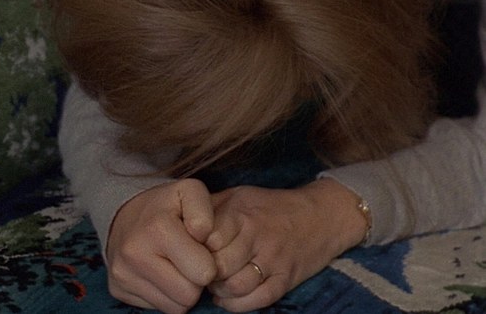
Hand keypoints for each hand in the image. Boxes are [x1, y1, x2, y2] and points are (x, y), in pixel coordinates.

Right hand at [106, 178, 216, 313]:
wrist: (123, 213)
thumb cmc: (165, 206)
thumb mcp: (190, 192)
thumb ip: (206, 212)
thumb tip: (206, 240)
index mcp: (158, 229)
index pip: (204, 272)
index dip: (209, 263)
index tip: (200, 250)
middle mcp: (135, 254)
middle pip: (188, 296)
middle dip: (194, 281)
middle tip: (188, 261)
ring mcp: (123, 274)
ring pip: (174, 308)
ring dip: (180, 291)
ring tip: (175, 267)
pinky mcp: (117, 288)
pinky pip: (156, 308)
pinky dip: (163, 294)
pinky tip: (159, 273)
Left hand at [205, 178, 368, 311]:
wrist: (321, 216)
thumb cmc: (269, 206)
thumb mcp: (237, 195)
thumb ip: (208, 208)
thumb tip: (177, 223)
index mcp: (240, 211)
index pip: (206, 237)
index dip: (193, 249)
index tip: (189, 251)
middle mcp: (257, 234)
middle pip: (218, 265)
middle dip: (204, 272)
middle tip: (199, 271)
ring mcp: (273, 258)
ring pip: (236, 286)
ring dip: (219, 290)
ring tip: (215, 284)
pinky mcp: (286, 279)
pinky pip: (257, 300)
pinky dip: (237, 304)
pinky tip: (228, 297)